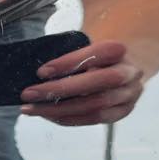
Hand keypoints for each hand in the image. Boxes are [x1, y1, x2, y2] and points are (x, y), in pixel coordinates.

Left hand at [19, 40, 142, 126]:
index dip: (69, 63)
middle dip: (59, 91)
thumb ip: (69, 44)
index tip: (41, 71)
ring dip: (59, 110)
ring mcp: (128, 95)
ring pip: (94, 107)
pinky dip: (68, 119)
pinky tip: (47, 115)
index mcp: (119, 49)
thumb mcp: (88, 39)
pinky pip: (94, 119)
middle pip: (96, 84)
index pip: (95, 54)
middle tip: (29, 93)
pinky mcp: (121, 112)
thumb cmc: (97, 52)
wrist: (125, 65)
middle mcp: (129, 73)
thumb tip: (39, 61)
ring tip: (31, 108)